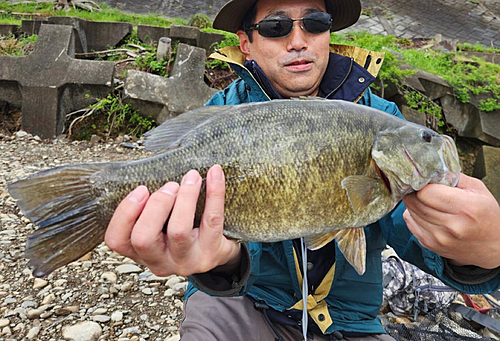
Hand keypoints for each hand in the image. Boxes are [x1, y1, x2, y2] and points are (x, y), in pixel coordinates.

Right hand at [104, 165, 240, 276]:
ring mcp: (186, 260)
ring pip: (178, 231)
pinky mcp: (211, 254)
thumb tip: (150, 175)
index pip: (117, 240)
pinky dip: (214, 192)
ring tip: (191, 178)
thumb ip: (148, 209)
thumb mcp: (159, 228)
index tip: (142, 189)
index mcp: (140, 253)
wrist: (217, 253)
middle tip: (170, 186)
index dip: (125, 213)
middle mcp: (160, 261)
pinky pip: (212, 220)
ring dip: (184, 198)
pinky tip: (215, 173)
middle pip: (144, 238)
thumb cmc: (185, 233)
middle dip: (155, 205)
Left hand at [402, 173, 499, 268]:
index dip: (423, 184)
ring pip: (409, 212)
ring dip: (415, 204)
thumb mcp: (478, 190)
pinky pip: (410, 223)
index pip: (425, 192)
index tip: (427, 182)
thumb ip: (453, 177)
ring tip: (430, 204)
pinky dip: (415, 216)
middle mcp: (451, 226)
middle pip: (414, 201)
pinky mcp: (430, 244)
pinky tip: (428, 215)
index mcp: (465, 208)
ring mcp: (439, 238)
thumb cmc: (486, 216)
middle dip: (416, 192)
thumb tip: (431, 170)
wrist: (492, 246)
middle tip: (426, 190)